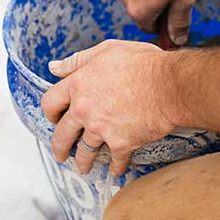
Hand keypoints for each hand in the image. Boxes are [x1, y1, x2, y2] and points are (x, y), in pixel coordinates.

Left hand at [42, 40, 178, 174]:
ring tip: (84, 168)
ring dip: (83, 162)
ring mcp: (101, 129)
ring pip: (85, 152)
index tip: (54, 118)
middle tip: (61, 153)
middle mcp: (84, 109)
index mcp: (78, 84)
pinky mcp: (120, 143)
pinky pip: (114, 160)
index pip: (50, 102)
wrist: (169, 85)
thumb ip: (78, 60)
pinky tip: (116, 169)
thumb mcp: (107, 50)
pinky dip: (115, 166)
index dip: (50, 111)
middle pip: (62, 134)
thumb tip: (54, 67)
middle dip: (60, 147)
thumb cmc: (142, 62)